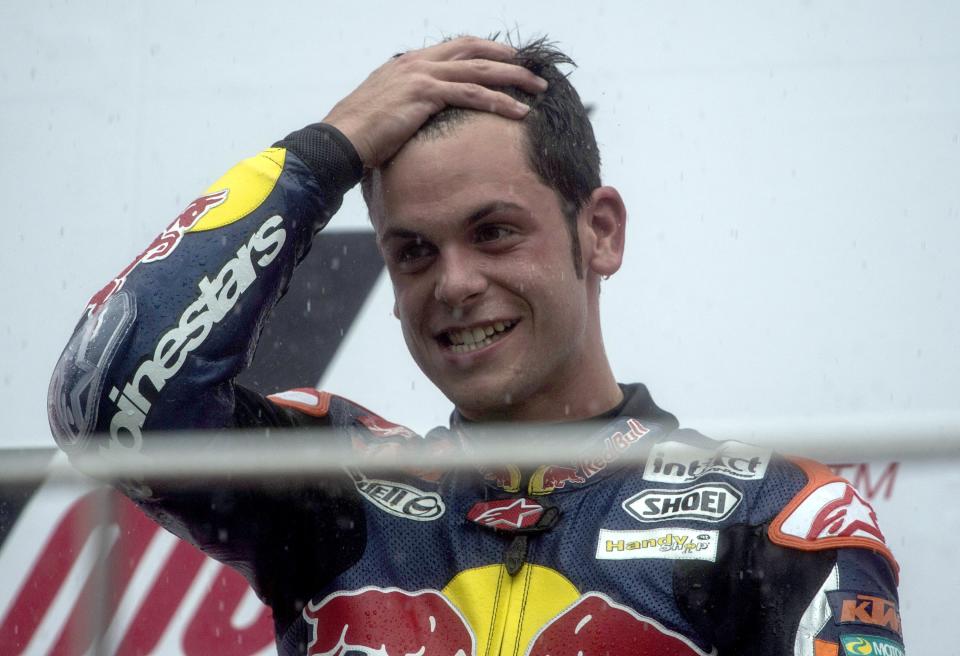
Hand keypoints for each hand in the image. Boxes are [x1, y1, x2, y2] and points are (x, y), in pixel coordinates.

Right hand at [322, 37, 547, 167]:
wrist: (341, 140)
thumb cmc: (361, 134)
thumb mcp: (387, 110)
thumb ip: (408, 105)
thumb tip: (422, 118)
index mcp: (409, 63)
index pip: (457, 47)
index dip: (486, 50)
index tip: (509, 59)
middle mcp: (417, 62)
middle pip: (474, 50)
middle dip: (508, 58)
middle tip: (533, 71)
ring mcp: (421, 75)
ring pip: (479, 70)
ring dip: (513, 78)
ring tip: (537, 89)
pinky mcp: (424, 94)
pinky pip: (471, 94)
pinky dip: (498, 101)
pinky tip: (518, 111)